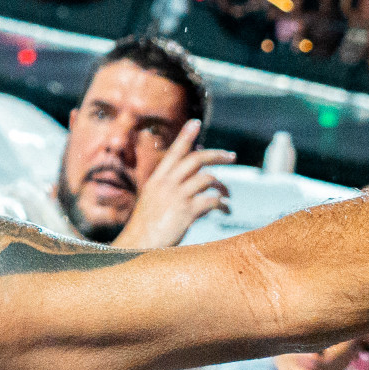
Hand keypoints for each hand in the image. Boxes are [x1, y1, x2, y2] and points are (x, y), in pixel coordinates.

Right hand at [115, 119, 232, 248]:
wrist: (137, 246)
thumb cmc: (145, 228)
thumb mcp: (152, 202)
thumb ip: (168, 191)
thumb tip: (189, 184)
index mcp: (156, 180)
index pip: (174, 152)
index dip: (186, 136)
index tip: (196, 123)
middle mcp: (166, 184)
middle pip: (196, 159)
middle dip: (216, 154)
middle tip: (230, 156)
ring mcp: (177, 197)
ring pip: (208, 178)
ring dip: (223, 185)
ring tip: (228, 195)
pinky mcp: (187, 212)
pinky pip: (212, 200)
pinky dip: (222, 204)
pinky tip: (226, 210)